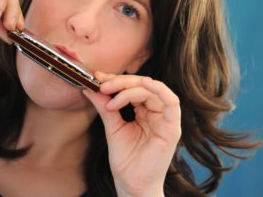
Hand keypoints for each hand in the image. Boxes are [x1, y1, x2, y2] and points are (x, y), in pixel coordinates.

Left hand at [83, 72, 181, 196]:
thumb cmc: (125, 160)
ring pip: (153, 89)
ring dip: (130, 87)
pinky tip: (143, 84)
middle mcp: (157, 113)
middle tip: (102, 84)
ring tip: (110, 93)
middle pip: (143, 85)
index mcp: (145, 112)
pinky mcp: (172, 128)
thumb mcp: (112, 127)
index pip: (133, 88)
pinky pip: (171, 102)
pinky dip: (158, 89)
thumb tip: (90, 88)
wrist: (132, 185)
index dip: (116, 80)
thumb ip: (105, 107)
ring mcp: (166, 119)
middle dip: (121, 82)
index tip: (97, 78)